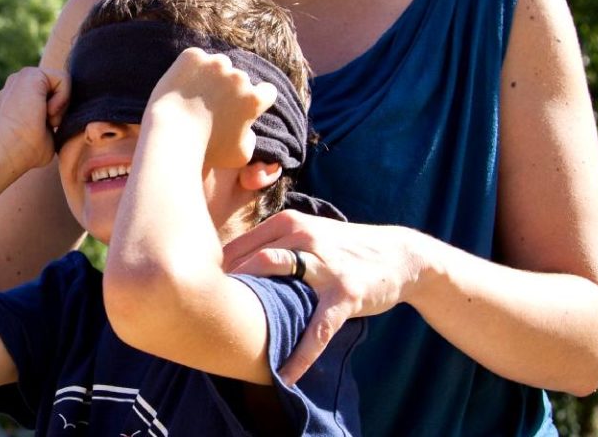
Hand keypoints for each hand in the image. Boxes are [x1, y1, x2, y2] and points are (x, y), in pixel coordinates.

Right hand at [0, 67, 69, 170]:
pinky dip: (61, 99)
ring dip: (60, 106)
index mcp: (20, 96)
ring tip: (42, 118)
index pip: (54, 95)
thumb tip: (65, 125)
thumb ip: (53, 120)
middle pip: (60, 88)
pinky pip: (64, 79)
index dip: (58, 114)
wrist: (10, 149)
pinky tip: (45, 111)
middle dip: (60, 108)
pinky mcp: (30, 73)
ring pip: (63, 83)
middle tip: (43, 123)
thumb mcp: (45, 133)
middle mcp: (19, 83)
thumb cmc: (26, 151)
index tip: (42, 127)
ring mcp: (22, 76)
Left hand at [146, 48, 276, 167]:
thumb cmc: (206, 150)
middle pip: (240, 78)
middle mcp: (239, 77)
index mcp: (254, 99)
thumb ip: (251, 138)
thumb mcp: (240, 155)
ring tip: (195, 94)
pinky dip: (190, 69)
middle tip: (212, 105)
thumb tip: (248, 127)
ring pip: (219, 64)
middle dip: (230, 88)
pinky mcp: (193, 56)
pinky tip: (181, 85)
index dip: (257, 99)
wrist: (170, 134)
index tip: (244, 105)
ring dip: (212, 75)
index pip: (267, 91)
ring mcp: (215, 63)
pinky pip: (195, 59)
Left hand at [221, 211, 428, 383]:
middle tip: (203, 316)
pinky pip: (318, 328)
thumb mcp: (309, 234)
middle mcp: (304, 238)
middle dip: (226, 288)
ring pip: (278, 282)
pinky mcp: (345, 294)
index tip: (197, 294)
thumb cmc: (345, 248)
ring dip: (253, 311)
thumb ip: (273, 244)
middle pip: (251, 260)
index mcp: (289, 224)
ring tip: (231, 339)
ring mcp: (326, 266)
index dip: (214, 272)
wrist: (400, 256)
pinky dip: (302, 353)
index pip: (238, 246)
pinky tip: (286, 374)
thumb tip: (226, 265)